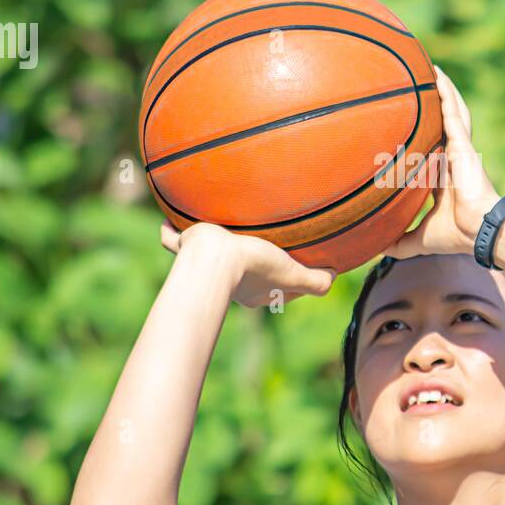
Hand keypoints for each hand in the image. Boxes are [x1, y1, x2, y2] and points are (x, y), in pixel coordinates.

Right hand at [160, 221, 335, 307]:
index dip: (282, 277)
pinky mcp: (185, 245)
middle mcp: (226, 278)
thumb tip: (334, 276)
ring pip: (203, 252)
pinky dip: (171, 231)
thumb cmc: (254, 266)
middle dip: (242, 259)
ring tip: (212, 224)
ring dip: (206, 242)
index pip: (270, 285)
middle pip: (236, 269)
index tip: (290, 264)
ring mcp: (201, 262)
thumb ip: (316, 281)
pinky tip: (170, 216)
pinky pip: (174, 238)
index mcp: (251, 288)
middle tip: (252, 244)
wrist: (213, 258)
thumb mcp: (293, 274)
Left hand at [383, 64, 500, 258]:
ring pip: (449, 111)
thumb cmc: (456, 235)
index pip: (430, 149)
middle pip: (440, 124)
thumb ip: (398, 241)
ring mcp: (458, 148)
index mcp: (442, 175)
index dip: (420, 136)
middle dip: (433, 104)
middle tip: (418, 84)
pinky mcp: (462, 143)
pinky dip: (446, 92)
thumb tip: (374, 249)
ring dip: (441, 90)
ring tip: (429, 68)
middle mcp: (451, 157)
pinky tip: (437, 74)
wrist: (477, 231)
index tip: (406, 124)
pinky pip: (452, 112)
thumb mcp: (419, 238)